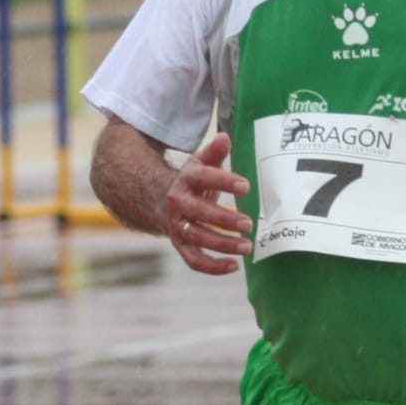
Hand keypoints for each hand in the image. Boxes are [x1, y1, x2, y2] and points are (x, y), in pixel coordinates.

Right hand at [164, 131, 252, 273]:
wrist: (156, 198)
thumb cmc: (189, 180)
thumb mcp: (198, 163)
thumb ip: (213, 152)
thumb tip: (225, 137)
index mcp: (185, 179)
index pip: (204, 178)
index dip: (224, 181)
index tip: (246, 187)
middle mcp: (178, 203)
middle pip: (199, 212)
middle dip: (224, 219)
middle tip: (249, 223)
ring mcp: (178, 226)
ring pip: (198, 238)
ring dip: (223, 245)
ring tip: (247, 247)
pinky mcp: (180, 244)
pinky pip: (194, 260)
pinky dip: (213, 267)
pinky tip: (234, 266)